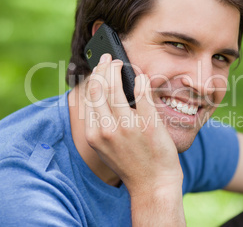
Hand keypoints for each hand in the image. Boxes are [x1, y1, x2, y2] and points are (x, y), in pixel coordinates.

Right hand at [84, 53, 182, 194]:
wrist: (153, 184)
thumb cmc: (131, 164)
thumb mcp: (107, 148)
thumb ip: (101, 124)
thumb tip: (104, 96)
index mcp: (94, 134)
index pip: (89, 97)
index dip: (94, 77)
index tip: (99, 69)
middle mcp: (106, 129)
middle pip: (99, 88)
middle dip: (102, 68)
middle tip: (109, 59)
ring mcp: (127, 126)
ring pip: (116, 87)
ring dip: (117, 69)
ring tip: (121, 63)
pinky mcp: (148, 124)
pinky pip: (142, 94)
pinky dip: (140, 81)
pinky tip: (141, 76)